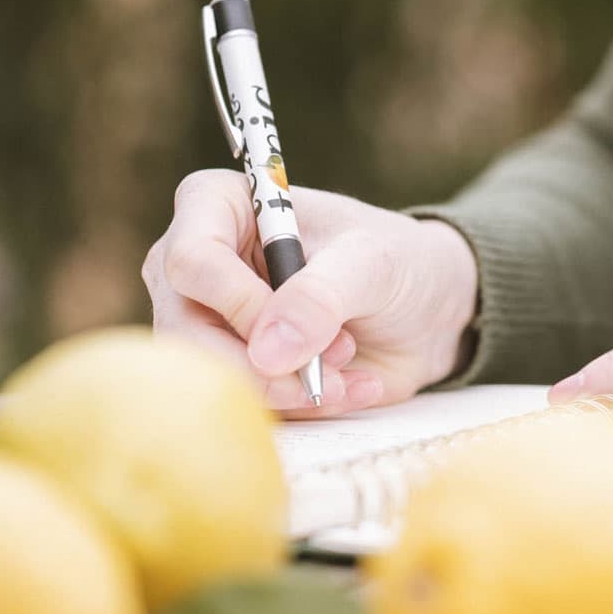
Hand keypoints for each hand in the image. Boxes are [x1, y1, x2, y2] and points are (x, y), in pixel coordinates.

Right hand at [142, 171, 477, 415]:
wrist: (426, 311)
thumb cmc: (395, 261)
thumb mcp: (372, 264)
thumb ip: (321, 296)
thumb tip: (267, 351)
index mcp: (218, 206)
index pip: (190, 261)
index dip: (239, 303)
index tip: (298, 326)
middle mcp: (196, 266)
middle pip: (186, 332)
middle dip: (267, 363)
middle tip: (338, 357)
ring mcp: (206, 322)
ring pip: (213, 378)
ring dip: (292, 388)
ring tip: (349, 364)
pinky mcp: (232, 368)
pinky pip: (248, 405)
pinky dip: (305, 407)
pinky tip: (349, 385)